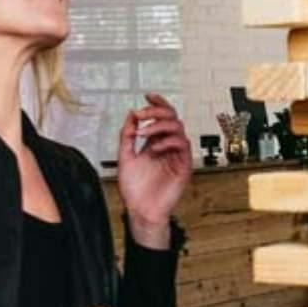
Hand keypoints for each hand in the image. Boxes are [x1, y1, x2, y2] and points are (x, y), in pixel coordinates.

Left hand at [117, 92, 192, 248]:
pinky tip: (156, 146)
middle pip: (171, 118)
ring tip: (145, 133)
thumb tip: (131, 115)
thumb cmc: (134, 189)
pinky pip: (182, 145)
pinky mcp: (183, 166)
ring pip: (178, 128)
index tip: (148, 96)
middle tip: (142, 115)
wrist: (140, 210)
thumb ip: (127, 135)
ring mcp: (176, 156)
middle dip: (157, 112)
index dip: (157, 105)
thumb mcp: (124, 156)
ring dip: (160, 126)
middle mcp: (167, 147)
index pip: (161, 118)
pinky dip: (169, 141)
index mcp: (155, 143)